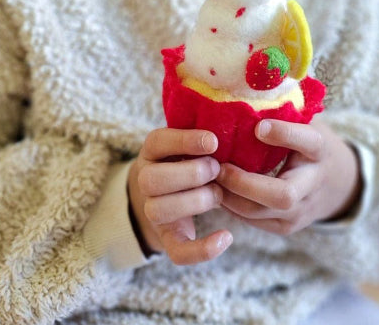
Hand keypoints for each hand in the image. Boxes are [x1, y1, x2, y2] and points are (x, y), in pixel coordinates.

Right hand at [128, 128, 232, 264]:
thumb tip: (233, 126)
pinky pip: (178, 252)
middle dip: (191, 173)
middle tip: (216, 169)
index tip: (213, 142)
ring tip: (218, 193)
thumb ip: (202, 138)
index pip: (157, 141)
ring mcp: (153, 211)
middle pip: (153, 179)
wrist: (170, 194)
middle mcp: (145, 180)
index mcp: (151, 151)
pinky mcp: (168, 239)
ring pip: (160, 210)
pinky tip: (226, 236)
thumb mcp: (189, 144)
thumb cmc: (190, 160)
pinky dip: (203, 249)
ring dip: (196, 201)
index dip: (184, 141)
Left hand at [217, 114, 360, 235]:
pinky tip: (214, 189)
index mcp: (320, 149)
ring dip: (230, 197)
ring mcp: (301, 211)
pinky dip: (231, 206)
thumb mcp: (306, 120)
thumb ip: (284, 106)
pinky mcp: (286, 227)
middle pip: (282, 194)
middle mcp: (313, 184)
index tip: (258, 127)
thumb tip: (253, 74)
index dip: (283, 134)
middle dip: (245, 184)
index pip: (307, 141)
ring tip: (207, 178)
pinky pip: (254, 221)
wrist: (337, 183)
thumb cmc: (308, 142)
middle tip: (218, 166)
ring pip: (262, 213)